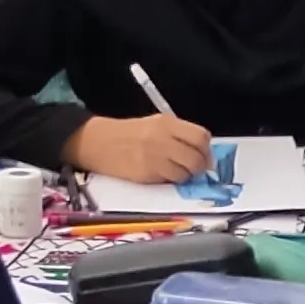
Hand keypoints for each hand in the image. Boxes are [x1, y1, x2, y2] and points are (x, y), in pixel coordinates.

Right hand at [66, 115, 214, 183]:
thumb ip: (179, 135)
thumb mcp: (156, 125)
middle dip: (200, 166)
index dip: (205, 149)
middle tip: (196, 169)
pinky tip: (164, 175)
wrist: (100, 143)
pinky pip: (170, 180)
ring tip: (178, 172)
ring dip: (187, 176)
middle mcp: (163, 138)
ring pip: (186, 173)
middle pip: (197, 157)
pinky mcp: (146, 174)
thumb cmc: (130, 134)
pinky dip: (172, 180)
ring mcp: (155, 157)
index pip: (200, 136)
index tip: (203, 154)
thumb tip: (203, 154)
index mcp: (167, 123)